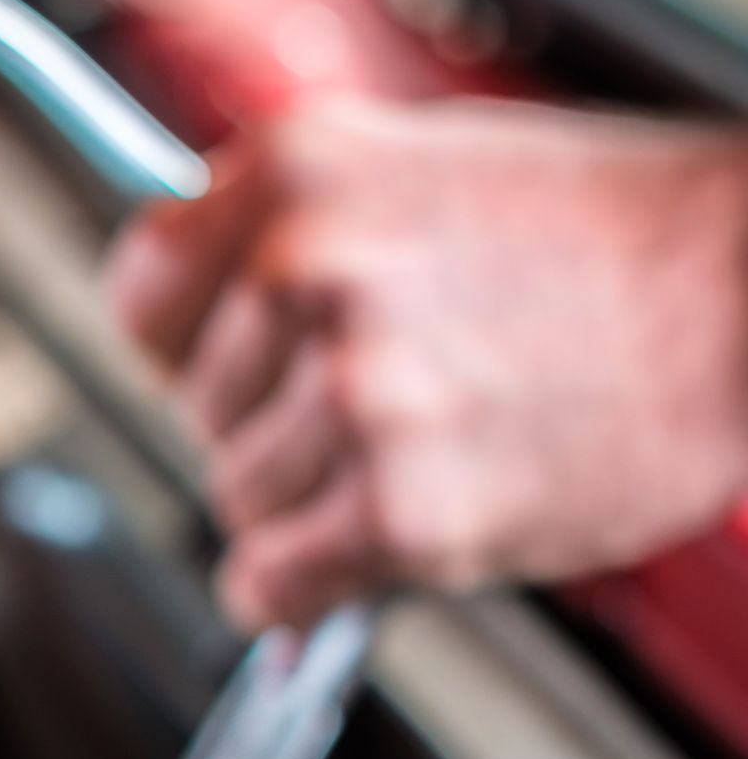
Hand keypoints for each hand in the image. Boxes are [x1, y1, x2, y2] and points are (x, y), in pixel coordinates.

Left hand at [106, 98, 747, 628]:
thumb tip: (196, 312)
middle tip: (386, 413)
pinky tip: (371, 554)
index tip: (233, 365)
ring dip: (310, 508)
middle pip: (199, 409)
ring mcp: (354, 392)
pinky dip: (304, 590)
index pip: (145, 289)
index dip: (194, 343)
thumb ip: (300, 228)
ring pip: (240, 501)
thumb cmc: (613, 237)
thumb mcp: (425, 168)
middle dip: (275, 427)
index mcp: (300, 173)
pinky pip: (273, 582)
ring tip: (423, 461)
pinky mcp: (400, 506)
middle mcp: (309, 271)